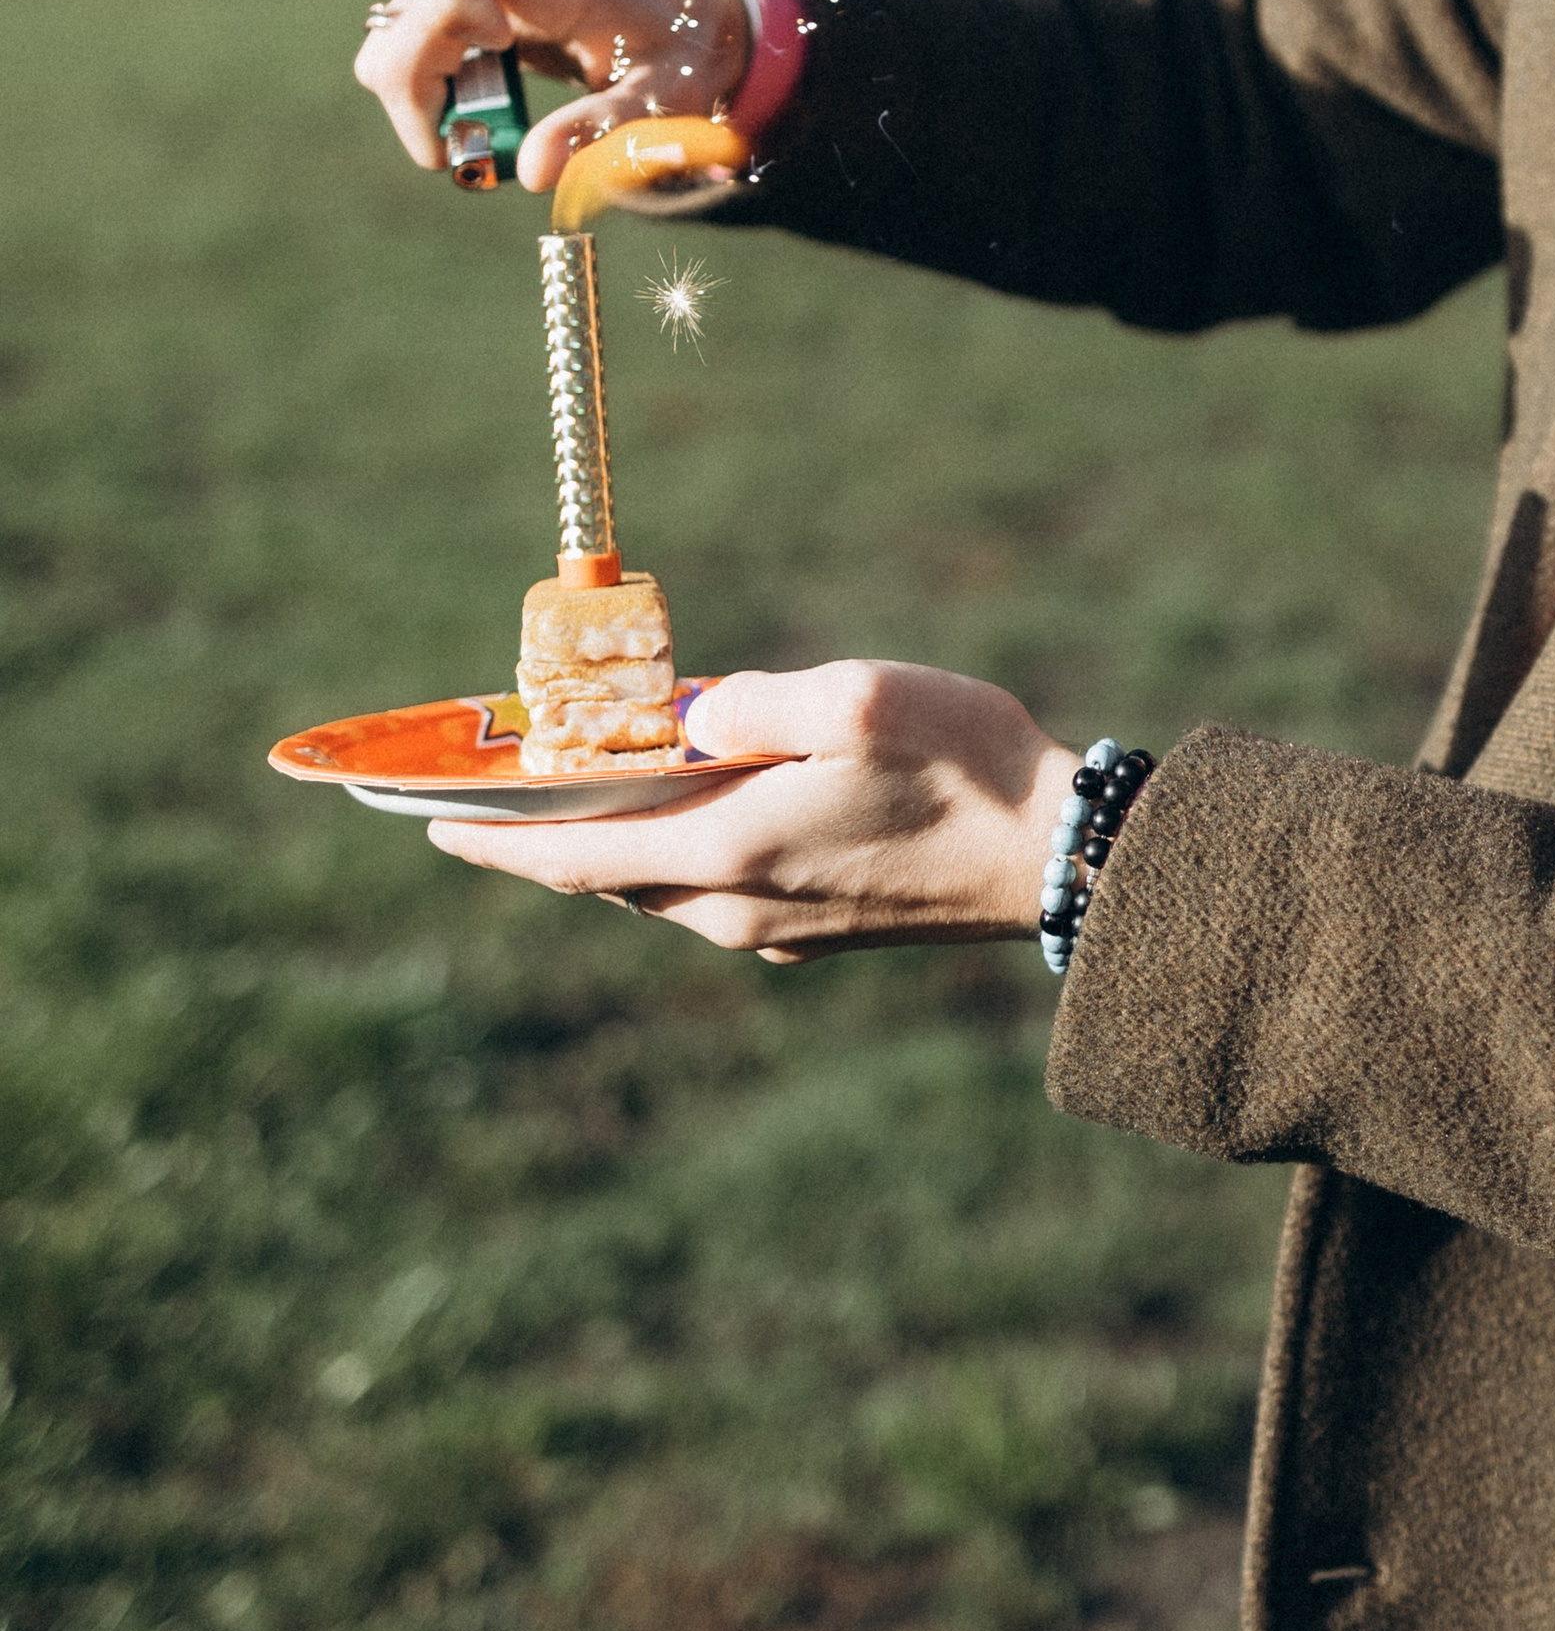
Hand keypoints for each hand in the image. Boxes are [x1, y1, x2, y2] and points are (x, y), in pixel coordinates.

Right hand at [356, 0, 752, 191]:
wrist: (688, 26)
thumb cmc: (681, 50)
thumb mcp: (662, 97)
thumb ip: (602, 128)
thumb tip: (531, 172)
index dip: (447, 0)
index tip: (497, 48)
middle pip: (403, 14)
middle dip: (418, 92)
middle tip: (465, 153)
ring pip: (393, 44)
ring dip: (421, 107)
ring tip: (483, 145)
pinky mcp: (462, 20)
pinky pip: (411, 61)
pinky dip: (430, 106)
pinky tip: (481, 127)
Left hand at [426, 662, 1079, 963]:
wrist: (1058, 858)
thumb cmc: (963, 765)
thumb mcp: (852, 699)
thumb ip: (749, 702)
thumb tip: (685, 720)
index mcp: (726, 854)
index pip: (567, 857)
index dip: (487, 836)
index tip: (419, 818)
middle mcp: (733, 909)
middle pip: (601, 874)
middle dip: (539, 832)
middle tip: (486, 788)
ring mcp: (775, 929)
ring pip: (656, 884)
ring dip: (609, 838)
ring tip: (578, 783)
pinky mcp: (816, 930)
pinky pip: (711, 890)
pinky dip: (674, 846)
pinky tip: (690, 801)